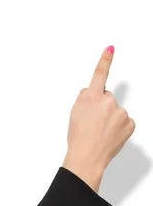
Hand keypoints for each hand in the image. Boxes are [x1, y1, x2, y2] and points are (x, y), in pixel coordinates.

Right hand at [63, 46, 135, 176]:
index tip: (111, 48)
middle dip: (101, 106)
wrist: (87, 157)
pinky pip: (124, 120)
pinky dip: (118, 126)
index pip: (99, 74)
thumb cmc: (79, 137)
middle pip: (107, 97)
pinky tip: (110, 135)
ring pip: (115, 110)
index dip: (105, 59)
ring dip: (109, 118)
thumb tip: (94, 92)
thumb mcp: (75, 111)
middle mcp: (107, 101)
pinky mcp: (130, 123)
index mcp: (91, 97)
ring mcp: (120, 112)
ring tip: (100, 131)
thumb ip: (85, 97)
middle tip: (93, 122)